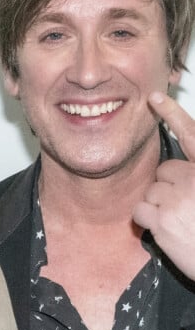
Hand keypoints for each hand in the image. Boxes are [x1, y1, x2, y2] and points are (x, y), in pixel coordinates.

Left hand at [133, 91, 194, 279]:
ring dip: (160, 207)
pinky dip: (149, 222)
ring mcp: (178, 198)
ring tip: (182, 223)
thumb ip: (194, 178)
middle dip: (170, 187)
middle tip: (189, 209)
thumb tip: (175, 172)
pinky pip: (140, 211)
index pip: (191, 135)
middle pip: (165, 171)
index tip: (156, 98)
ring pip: (151, 191)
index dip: (173, 114)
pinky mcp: (161, 218)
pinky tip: (169, 231)